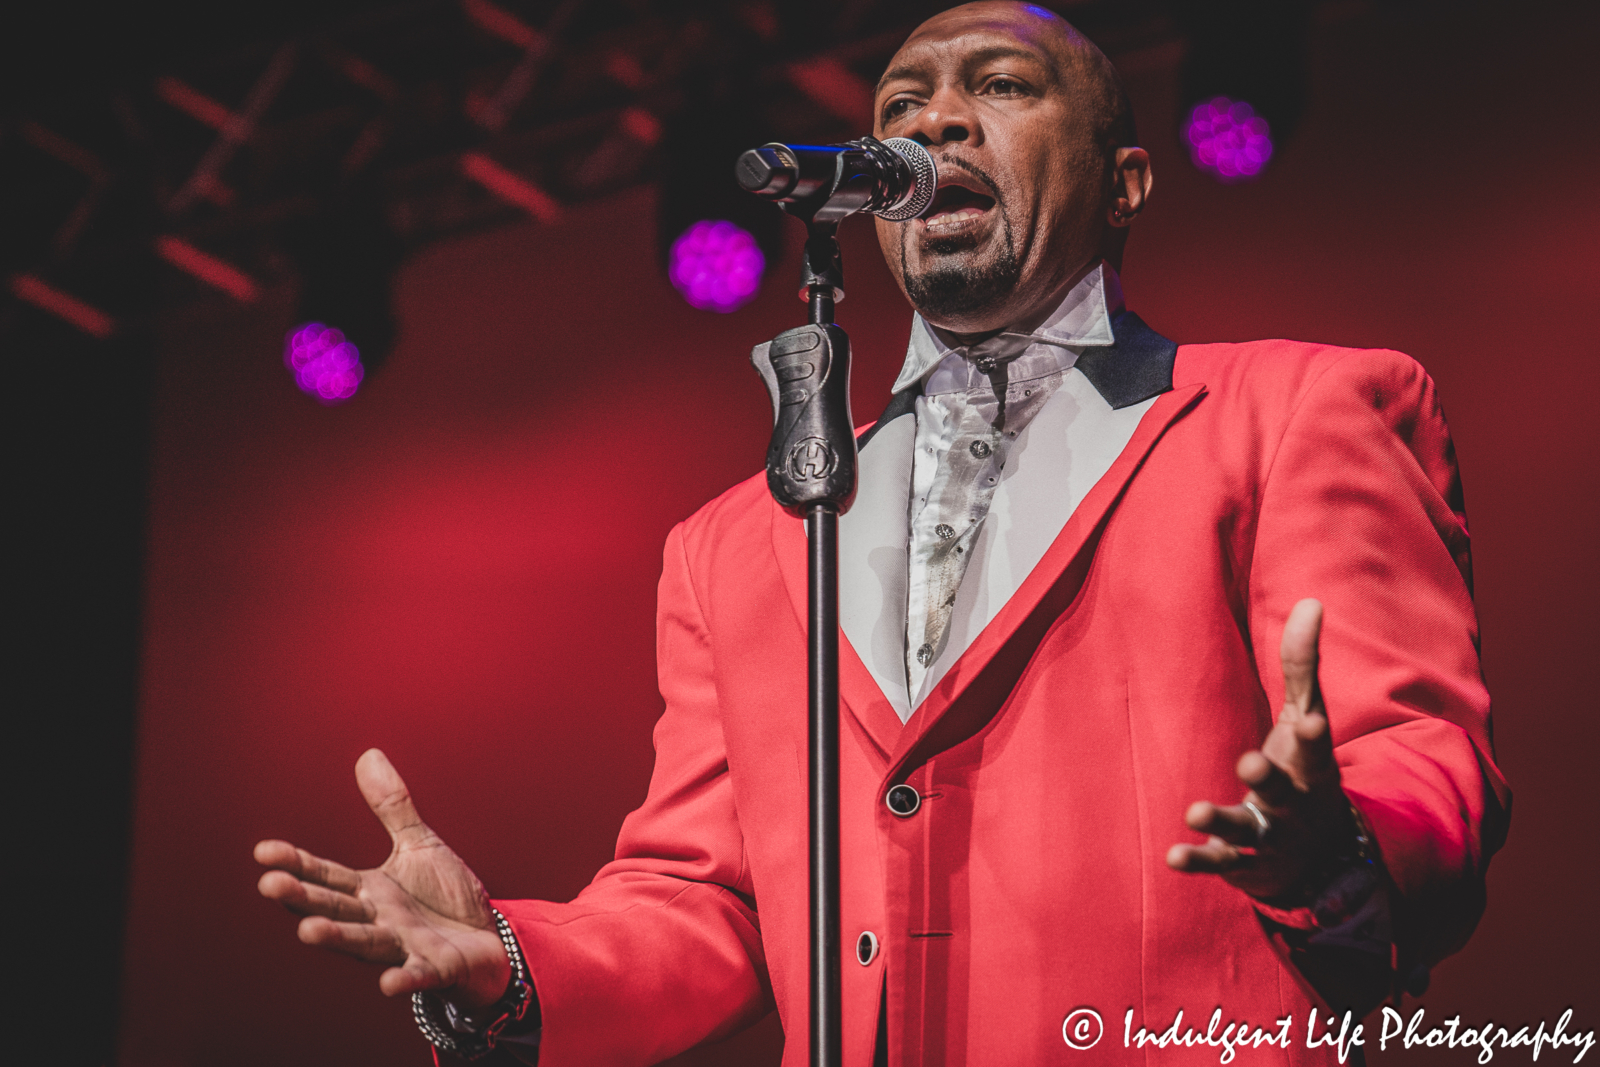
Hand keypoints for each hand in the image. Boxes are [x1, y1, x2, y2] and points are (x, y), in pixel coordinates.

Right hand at [255, 749, 510, 1009]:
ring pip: (367, 943)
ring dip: (338, 938)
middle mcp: (379, 921)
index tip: (263, 852)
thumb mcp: (419, 845)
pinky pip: (419, 975)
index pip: (327, 876)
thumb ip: (393, 807)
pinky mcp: (436, 967)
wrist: (488, 939)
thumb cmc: (446, 897)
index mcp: (370, 892)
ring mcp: (404, 947)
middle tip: (271, 885)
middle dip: (305, 899)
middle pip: (337, 908)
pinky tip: (390, 984)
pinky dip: (406, 980)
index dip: (297, 865)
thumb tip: (368, 754)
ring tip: (308, 931)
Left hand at [1166, 599, 1358, 901]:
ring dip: (1221, 820)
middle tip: (1248, 761)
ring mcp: (1269, 835)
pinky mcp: (1244, 861)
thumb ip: (1303, 665)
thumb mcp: (1307, 720)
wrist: (1322, 859)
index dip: (1312, 734)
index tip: (1309, 720)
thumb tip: (1311, 601)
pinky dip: (1199, 859)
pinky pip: (1221, 861)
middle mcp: (1293, 801)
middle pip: (1281, 787)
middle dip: (1267, 776)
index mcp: (1310, 765)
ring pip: (1246, 829)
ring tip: (1195, 811)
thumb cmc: (1304, 770)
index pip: (1313, 746)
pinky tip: (1172, 856)